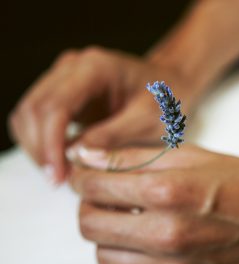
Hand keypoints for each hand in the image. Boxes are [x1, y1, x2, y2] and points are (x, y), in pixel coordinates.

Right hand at [9, 46, 194, 182]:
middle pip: (34, 108)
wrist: (169, 86)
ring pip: (29, 113)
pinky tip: (59, 159)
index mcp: (95, 68)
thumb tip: (73, 157)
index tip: (57, 176)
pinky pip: (39, 117)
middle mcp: (73, 68)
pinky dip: (42, 141)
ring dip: (38, 146)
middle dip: (40, 148)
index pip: (55, 106)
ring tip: (59, 173)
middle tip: (57, 180)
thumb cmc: (165, 100)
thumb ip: (111, 136)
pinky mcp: (67, 94)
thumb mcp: (146, 121)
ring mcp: (66, 79)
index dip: (50, 144)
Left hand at [69, 144, 238, 263]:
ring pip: (106, 258)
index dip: (84, 177)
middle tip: (105, 197)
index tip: (87, 174)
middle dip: (90, 207)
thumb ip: (133, 157)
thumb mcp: (190, 156)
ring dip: (110, 236)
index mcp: (168, 193)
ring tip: (131, 221)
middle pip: (91, 226)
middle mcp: (167, 237)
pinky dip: (131, 263)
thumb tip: (88, 156)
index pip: (95, 186)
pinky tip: (150, 246)